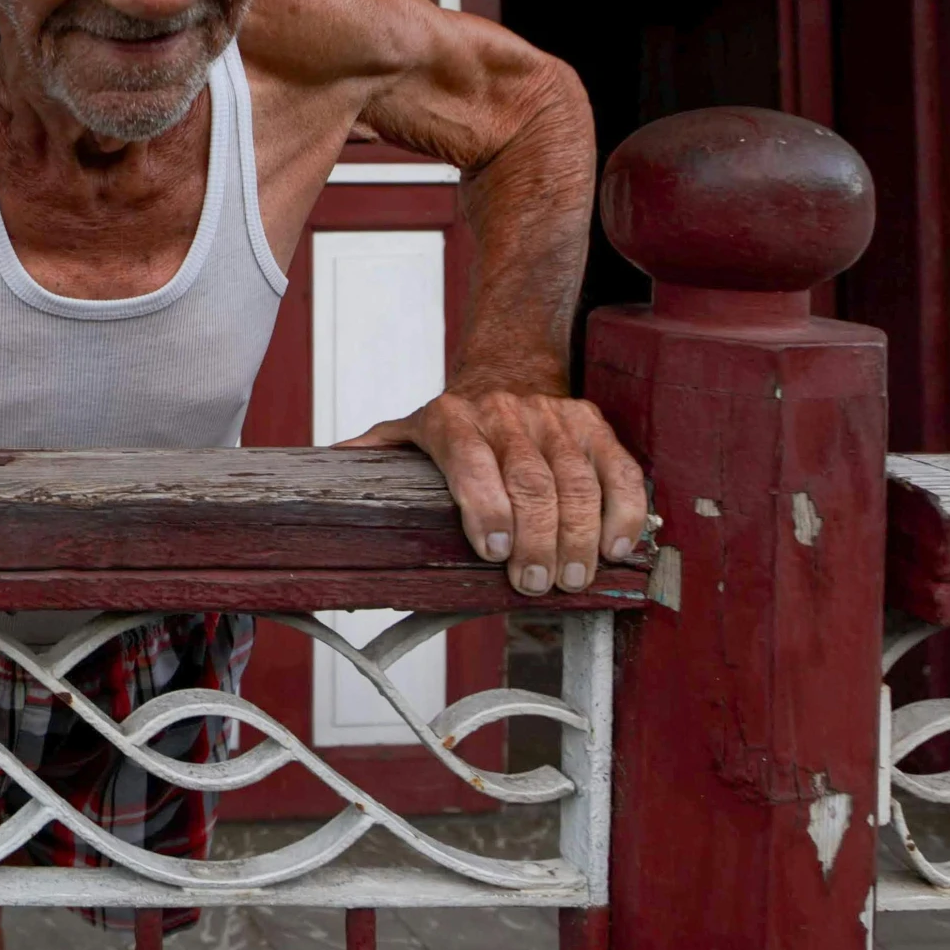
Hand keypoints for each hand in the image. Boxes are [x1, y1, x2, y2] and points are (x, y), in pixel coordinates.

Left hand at [342, 388, 645, 595]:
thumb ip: (375, 452)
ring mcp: (555, 419)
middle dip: (536, 539)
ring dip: (579, 536)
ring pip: (576, 481)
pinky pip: (620, 470)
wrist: (511, 365)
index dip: (485, 508)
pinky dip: (624, 511)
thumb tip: (326, 468)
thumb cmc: (458, 420)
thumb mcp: (410, 430)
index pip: (470, 463)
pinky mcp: (595, 426)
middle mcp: (506, 415)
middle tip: (537, 583)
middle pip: (530, 482)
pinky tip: (617, 547)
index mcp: (453, 421)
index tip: (493, 552)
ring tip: (572, 578)